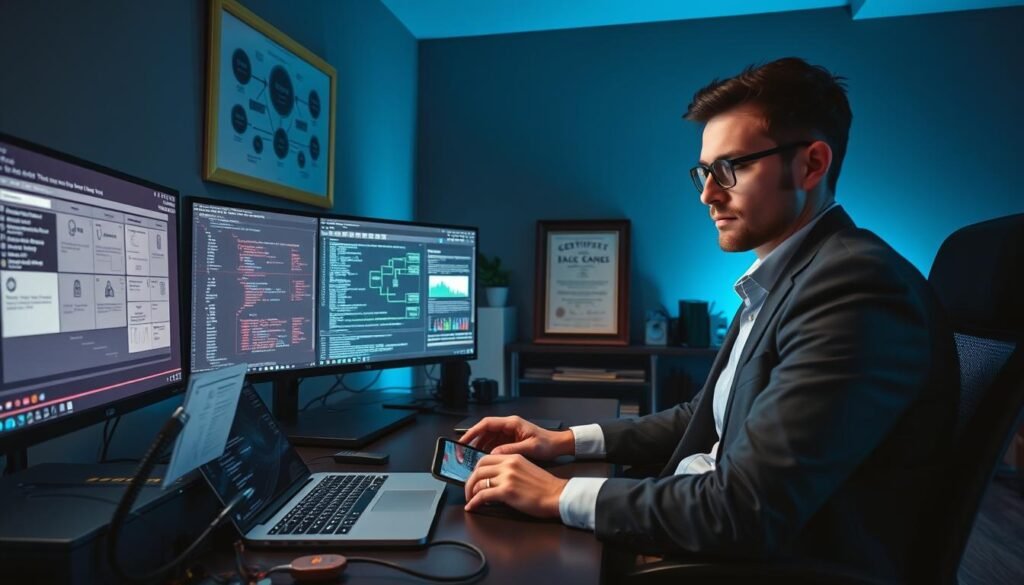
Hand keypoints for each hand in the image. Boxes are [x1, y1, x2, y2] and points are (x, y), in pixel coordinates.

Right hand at [460, 416, 574, 460]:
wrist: (558, 445)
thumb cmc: (548, 443)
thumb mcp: (530, 448)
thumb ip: (511, 450)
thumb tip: (494, 454)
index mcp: (512, 423)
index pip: (487, 424)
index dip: (473, 432)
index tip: (464, 440)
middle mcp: (509, 426)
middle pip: (485, 430)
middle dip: (473, 440)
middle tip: (463, 452)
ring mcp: (509, 433)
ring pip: (489, 437)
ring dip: (479, 446)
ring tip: (472, 458)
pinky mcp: (511, 440)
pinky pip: (495, 443)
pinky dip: (488, 450)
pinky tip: (484, 459)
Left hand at [464, 454, 567, 518]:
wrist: (557, 495)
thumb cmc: (545, 487)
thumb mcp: (526, 469)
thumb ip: (510, 470)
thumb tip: (494, 479)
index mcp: (513, 457)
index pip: (486, 458)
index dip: (476, 470)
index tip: (474, 478)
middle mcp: (508, 464)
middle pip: (478, 468)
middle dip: (470, 481)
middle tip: (469, 490)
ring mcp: (507, 477)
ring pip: (478, 481)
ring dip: (471, 492)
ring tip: (471, 500)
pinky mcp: (506, 491)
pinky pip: (482, 495)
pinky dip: (474, 502)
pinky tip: (473, 507)